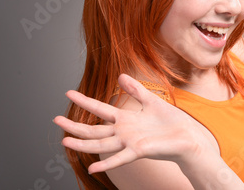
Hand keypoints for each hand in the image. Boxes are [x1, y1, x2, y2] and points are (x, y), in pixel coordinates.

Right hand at [53, 74, 209, 173]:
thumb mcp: (151, 101)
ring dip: (83, 143)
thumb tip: (119, 76)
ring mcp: (130, 142)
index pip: (100, 109)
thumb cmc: (171, 122)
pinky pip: (121, 158)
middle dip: (74, 125)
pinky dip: (107, 163)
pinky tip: (93, 167)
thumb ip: (135, 90)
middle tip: (55, 120)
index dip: (85, 101)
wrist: (188, 137)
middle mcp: (124, 132)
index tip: (69, 93)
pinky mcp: (140, 150)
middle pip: (94, 129)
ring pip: (101, 144)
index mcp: (126, 119)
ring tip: (64, 141)